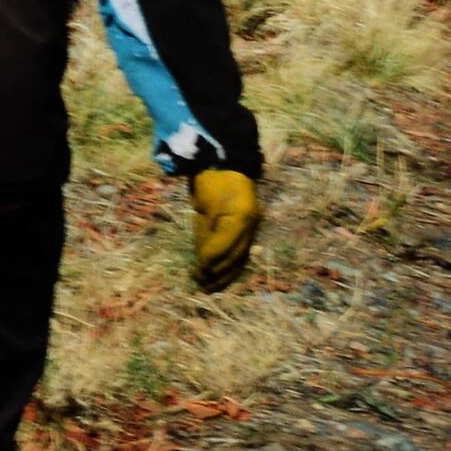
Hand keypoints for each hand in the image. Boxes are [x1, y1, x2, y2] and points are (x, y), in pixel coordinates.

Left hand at [188, 165, 264, 289]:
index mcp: (240, 216)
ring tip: (210, 287)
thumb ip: (205, 234)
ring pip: (240, 257)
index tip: (198, 271)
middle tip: (201, 286)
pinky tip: (222, 276)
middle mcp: (250, 224)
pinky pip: (242, 251)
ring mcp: (253, 226)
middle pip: (235, 256)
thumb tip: (203, 260)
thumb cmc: (212, 180)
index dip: (211, 261)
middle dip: (218, 273)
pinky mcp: (250, 227)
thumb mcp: (203, 206)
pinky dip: (232, 265)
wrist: (227, 162)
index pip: (225, 246)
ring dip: (226, 274)